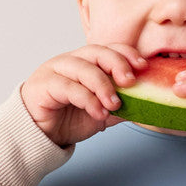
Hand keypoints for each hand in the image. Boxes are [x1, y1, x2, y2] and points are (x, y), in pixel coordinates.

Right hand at [21, 44, 146, 146]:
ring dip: (103, 86)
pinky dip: (88, 100)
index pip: (107, 49)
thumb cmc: (67, 120)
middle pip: (96, 52)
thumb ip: (120, 107)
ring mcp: (55, 70)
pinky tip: (98, 113)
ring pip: (83, 68)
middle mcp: (70, 62)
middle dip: (117, 64)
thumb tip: (146, 105)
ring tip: (114, 105)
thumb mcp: (101, 114)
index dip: (126, 53)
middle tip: (130, 82)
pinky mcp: (43, 84)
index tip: (143, 66)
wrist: (39, 136)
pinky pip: (69, 87)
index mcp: (85, 63)